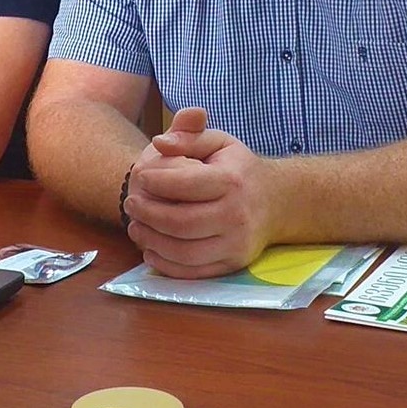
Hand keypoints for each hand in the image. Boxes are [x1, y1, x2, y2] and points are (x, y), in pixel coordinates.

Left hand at [123, 107, 276, 278]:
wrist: (276, 202)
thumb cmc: (238, 169)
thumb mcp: (219, 142)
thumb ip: (189, 135)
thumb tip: (159, 142)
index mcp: (232, 181)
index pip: (187, 184)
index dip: (158, 181)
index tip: (140, 176)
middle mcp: (236, 215)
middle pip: (182, 223)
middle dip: (149, 214)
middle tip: (130, 204)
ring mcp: (236, 244)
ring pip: (184, 252)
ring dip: (152, 241)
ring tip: (135, 227)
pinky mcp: (232, 264)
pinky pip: (193, 272)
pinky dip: (166, 264)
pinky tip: (150, 250)